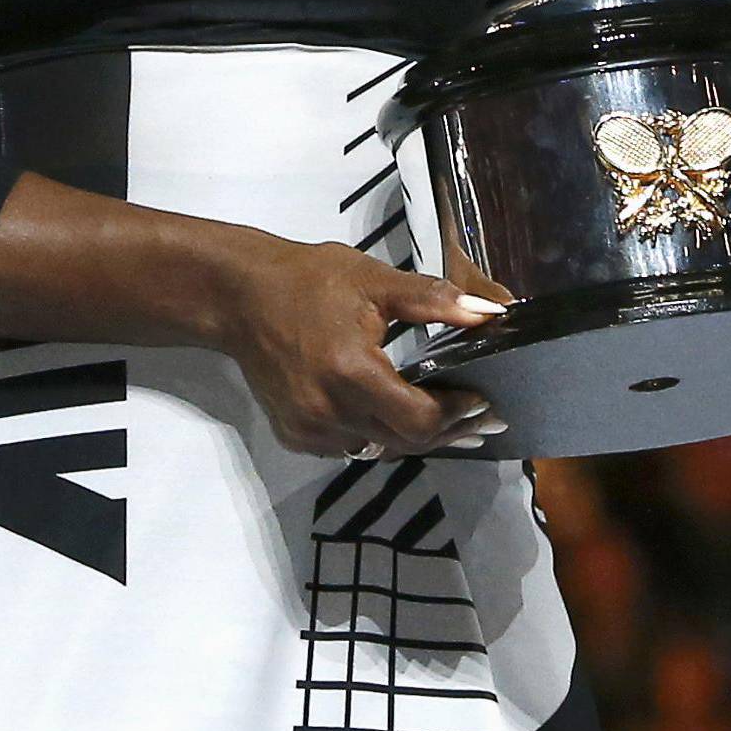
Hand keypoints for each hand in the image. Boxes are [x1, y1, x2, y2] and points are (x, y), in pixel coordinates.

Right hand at [213, 233, 510, 459]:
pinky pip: (350, 447)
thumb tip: (490, 315)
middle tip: (481, 419)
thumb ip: (434, 300)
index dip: (458, 414)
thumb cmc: (309, 281)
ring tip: (447, 420)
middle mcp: (328, 411)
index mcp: (351, 371)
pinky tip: (393, 417)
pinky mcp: (294, 436)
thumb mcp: (374, 280)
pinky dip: (377, 435)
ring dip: (413, 437)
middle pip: (405, 443)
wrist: (240, 297)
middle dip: (447, 431)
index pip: (419, 418)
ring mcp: (308, 429)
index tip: (485, 403)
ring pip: (379, 449)